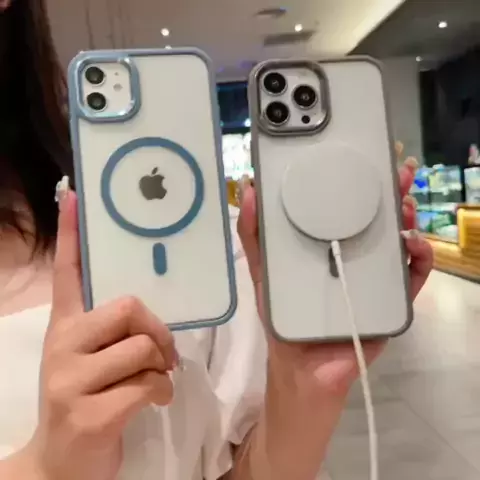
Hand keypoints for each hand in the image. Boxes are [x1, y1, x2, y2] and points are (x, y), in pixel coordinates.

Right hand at [24, 191, 176, 479]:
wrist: (62, 462)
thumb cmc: (87, 399)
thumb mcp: (93, 358)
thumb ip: (114, 331)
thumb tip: (146, 310)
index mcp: (65, 326)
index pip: (68, 271)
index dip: (73, 233)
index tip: (75, 195)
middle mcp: (63, 344)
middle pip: (128, 307)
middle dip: (157, 329)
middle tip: (163, 351)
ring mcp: (71, 381)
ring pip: (143, 348)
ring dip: (161, 367)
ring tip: (157, 379)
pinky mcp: (89, 414)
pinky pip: (147, 385)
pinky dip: (161, 393)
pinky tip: (152, 402)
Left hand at [237, 151, 432, 396]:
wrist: (302, 367)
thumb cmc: (282, 316)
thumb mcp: (263, 272)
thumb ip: (253, 235)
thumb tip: (247, 190)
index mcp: (325, 244)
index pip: (345, 207)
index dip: (357, 182)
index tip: (364, 159)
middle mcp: (352, 255)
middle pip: (377, 218)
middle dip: (390, 193)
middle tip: (397, 173)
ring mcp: (372, 278)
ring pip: (398, 242)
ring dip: (407, 220)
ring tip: (404, 207)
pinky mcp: (388, 302)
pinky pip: (411, 277)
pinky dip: (419, 260)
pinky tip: (414, 247)